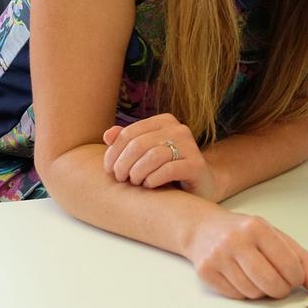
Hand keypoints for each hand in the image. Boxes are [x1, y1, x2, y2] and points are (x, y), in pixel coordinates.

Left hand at [102, 113, 221, 201]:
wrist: (200, 185)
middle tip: (121, 179)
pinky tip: (150, 185)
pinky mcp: (196, 165)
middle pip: (138, 144)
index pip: (129, 133)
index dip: (113, 152)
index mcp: (164, 121)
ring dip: (137, 173)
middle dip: (123, 164)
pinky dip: (153, 179)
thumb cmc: (166, 169)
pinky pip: (168, 170)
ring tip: (136, 182)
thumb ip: (127, 142)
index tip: (109, 169)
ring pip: (153, 156)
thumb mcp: (145, 154)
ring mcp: (190, 146)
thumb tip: (107, 135)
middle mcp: (179, 129)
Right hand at [186, 209, 307, 299]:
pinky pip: (236, 296)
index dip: (297, 278)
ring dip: (262, 291)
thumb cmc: (244, 232)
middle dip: (282, 289)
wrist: (204, 228)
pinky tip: (244, 278)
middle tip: (281, 284)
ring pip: (253, 293)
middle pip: (271, 282)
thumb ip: (301, 258)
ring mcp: (219, 256)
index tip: (295, 278)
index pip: (288, 264)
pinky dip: (245, 293)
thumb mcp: (275, 235)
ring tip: (260, 277)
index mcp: (257, 228)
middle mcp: (236, 240)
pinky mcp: (206, 272)